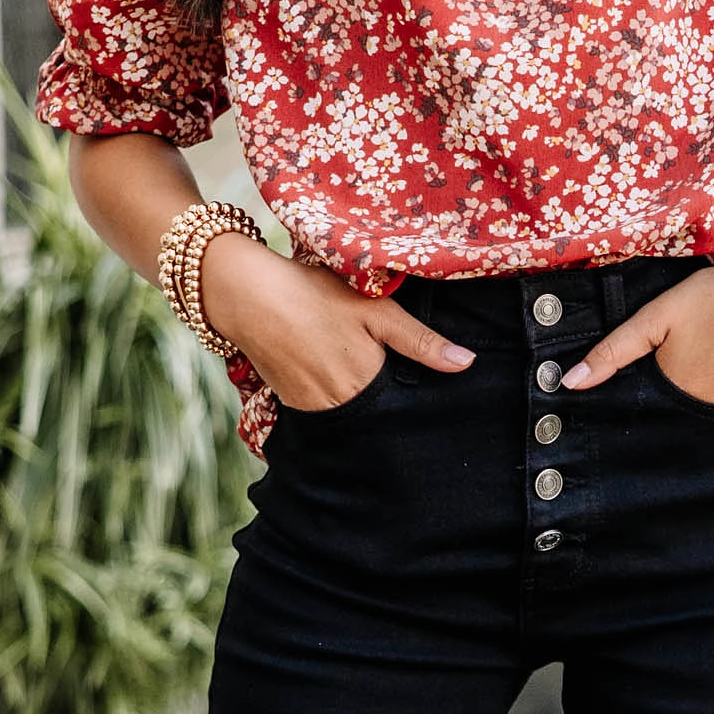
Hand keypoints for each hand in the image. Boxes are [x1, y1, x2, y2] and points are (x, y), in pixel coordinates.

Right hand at [197, 234, 473, 409]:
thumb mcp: (376, 310)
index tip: (424, 391)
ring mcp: (312, 409)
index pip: (404, 410)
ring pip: (351, 418)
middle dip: (390, 407)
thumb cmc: (315, 295)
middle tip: (390, 379)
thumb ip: (421, 341)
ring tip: (360, 376)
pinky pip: (324, 414)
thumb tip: (467, 365)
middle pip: (377, 417)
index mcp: (368, 384)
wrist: (247, 295)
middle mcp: (341, 407)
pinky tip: (335, 376)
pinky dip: (335, 401)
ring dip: (362, 405)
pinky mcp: (291, 405)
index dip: (415, 400)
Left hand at [560, 243, 713, 405]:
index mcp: (671, 392)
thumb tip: (567, 384)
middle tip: (685, 368)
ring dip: (703, 402)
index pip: (647, 413)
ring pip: (708, 415)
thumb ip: (612, 353)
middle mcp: (702, 410)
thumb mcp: (653, 319)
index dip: (642, 406)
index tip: (640, 394)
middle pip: (678, 418)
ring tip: (710, 366)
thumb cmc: (710, 298)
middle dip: (672, 407)